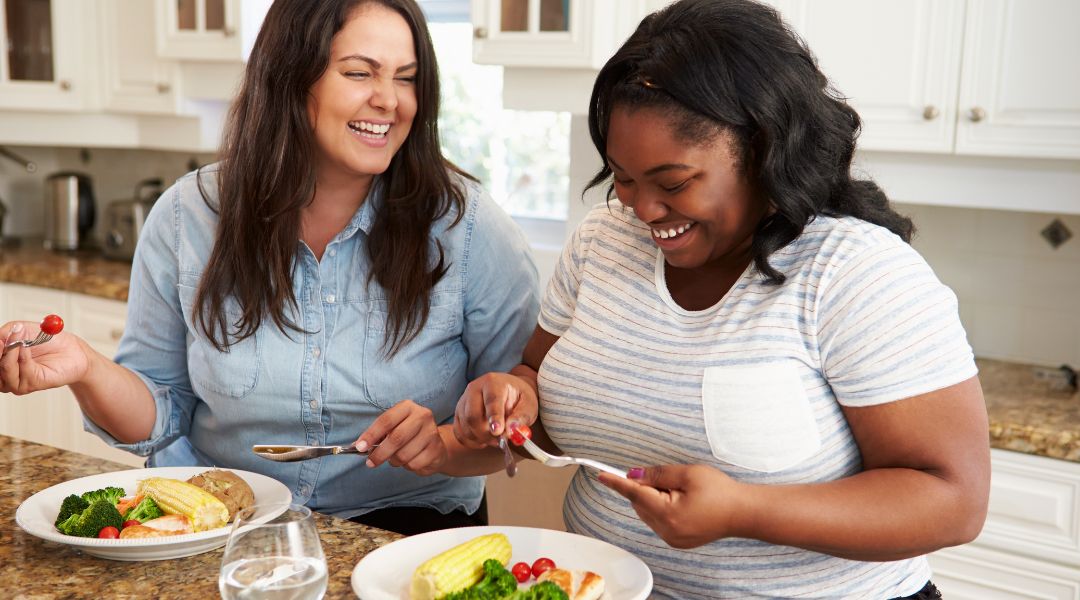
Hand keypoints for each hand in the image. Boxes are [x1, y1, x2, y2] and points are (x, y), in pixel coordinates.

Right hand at [0, 321, 90, 394]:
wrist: (73, 350)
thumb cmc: (47, 339)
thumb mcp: (21, 329)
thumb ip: (5, 334)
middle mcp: (3, 372)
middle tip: (2, 342)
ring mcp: (15, 381)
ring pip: (3, 371)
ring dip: (10, 354)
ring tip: (21, 342)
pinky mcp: (30, 385)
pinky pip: (21, 372)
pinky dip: (22, 358)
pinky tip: (27, 348)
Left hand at [354, 400, 445, 475]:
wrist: (436, 444)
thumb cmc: (409, 435)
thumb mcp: (394, 428)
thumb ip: (378, 435)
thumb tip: (358, 446)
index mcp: (408, 407)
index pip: (386, 420)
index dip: (371, 435)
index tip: (360, 447)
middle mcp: (422, 416)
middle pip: (396, 438)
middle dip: (379, 453)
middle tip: (370, 462)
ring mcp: (431, 433)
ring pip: (404, 455)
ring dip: (394, 461)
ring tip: (395, 458)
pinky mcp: (436, 449)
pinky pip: (414, 464)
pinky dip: (407, 466)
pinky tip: (410, 460)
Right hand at [452, 373, 536, 449]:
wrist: (509, 391)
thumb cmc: (519, 398)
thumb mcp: (529, 404)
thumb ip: (522, 417)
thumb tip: (511, 430)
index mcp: (493, 382)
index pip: (491, 400)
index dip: (494, 417)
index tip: (498, 432)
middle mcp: (474, 388)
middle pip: (472, 416)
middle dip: (486, 434)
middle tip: (501, 441)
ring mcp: (463, 400)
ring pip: (465, 426)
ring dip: (480, 439)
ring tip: (496, 439)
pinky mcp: (458, 412)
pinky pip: (459, 432)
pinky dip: (471, 441)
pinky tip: (484, 440)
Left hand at [599, 464, 741, 548]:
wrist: (743, 512)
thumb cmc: (721, 491)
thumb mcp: (688, 474)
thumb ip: (658, 474)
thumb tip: (634, 475)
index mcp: (668, 514)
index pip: (634, 494)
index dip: (617, 482)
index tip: (601, 475)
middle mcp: (667, 531)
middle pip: (640, 504)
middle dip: (645, 487)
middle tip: (667, 477)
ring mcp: (672, 538)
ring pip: (648, 513)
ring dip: (653, 498)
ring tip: (680, 490)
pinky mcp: (677, 540)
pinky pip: (658, 521)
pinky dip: (661, 508)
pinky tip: (681, 501)